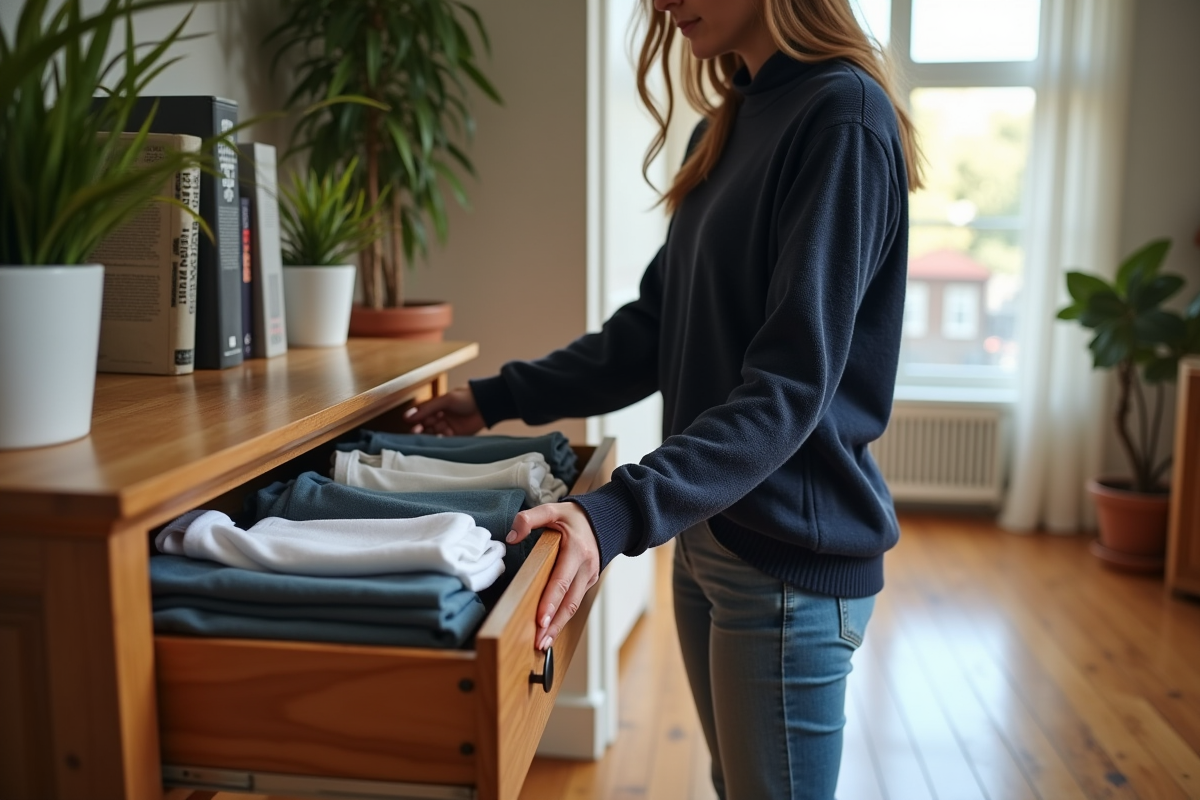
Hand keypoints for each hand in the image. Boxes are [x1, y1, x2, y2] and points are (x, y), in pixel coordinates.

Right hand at [402, 385, 485, 435]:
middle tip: (417, 431)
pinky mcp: (457, 436)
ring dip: (430, 435)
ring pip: (433, 434)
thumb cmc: (468, 397)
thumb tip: (408, 416)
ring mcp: (449, 427)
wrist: (488, 403)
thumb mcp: (446, 400)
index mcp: (438, 405)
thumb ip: (428, 408)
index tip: (410, 423)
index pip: (422, 414)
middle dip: (421, 429)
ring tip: (429, 435)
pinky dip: (440, 441)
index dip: (415, 419)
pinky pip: (444, 440)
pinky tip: (439, 439)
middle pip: (426, 425)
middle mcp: (441, 417)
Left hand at [508, 502, 600, 651]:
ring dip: (558, 626)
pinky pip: (574, 602)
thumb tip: (512, 536)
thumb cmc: (575, 518)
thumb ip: (530, 519)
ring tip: (543, 643)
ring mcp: (590, 577)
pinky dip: (563, 618)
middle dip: (554, 624)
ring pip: (573, 606)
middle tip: (539, 642)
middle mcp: (586, 567)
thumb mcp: (552, 510)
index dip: (551, 602)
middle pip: (569, 602)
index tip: (540, 620)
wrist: (604, 521)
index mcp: (577, 551)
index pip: (562, 581)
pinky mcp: (588, 583)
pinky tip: (551, 630)